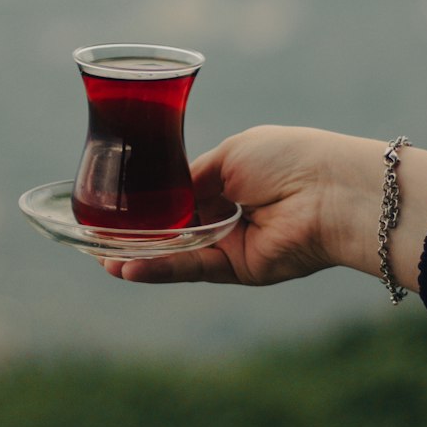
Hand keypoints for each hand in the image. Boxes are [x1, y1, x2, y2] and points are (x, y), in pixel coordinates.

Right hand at [101, 126, 426, 290]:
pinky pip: (190, 269)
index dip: (147, 202)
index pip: (179, 194)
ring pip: (176, 252)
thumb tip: (161, 192)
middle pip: (172, 228)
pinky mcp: (239, 270)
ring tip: (101, 261)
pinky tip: (126, 269)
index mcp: (230, 178)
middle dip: (135, 235)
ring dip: (138, 257)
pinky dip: (158, 269)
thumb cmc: (288, 159)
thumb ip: (191, 177)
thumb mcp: (230, 156)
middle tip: (95, 240)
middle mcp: (229, 213)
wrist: (330, 192)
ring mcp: (232, 243)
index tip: (113, 206)